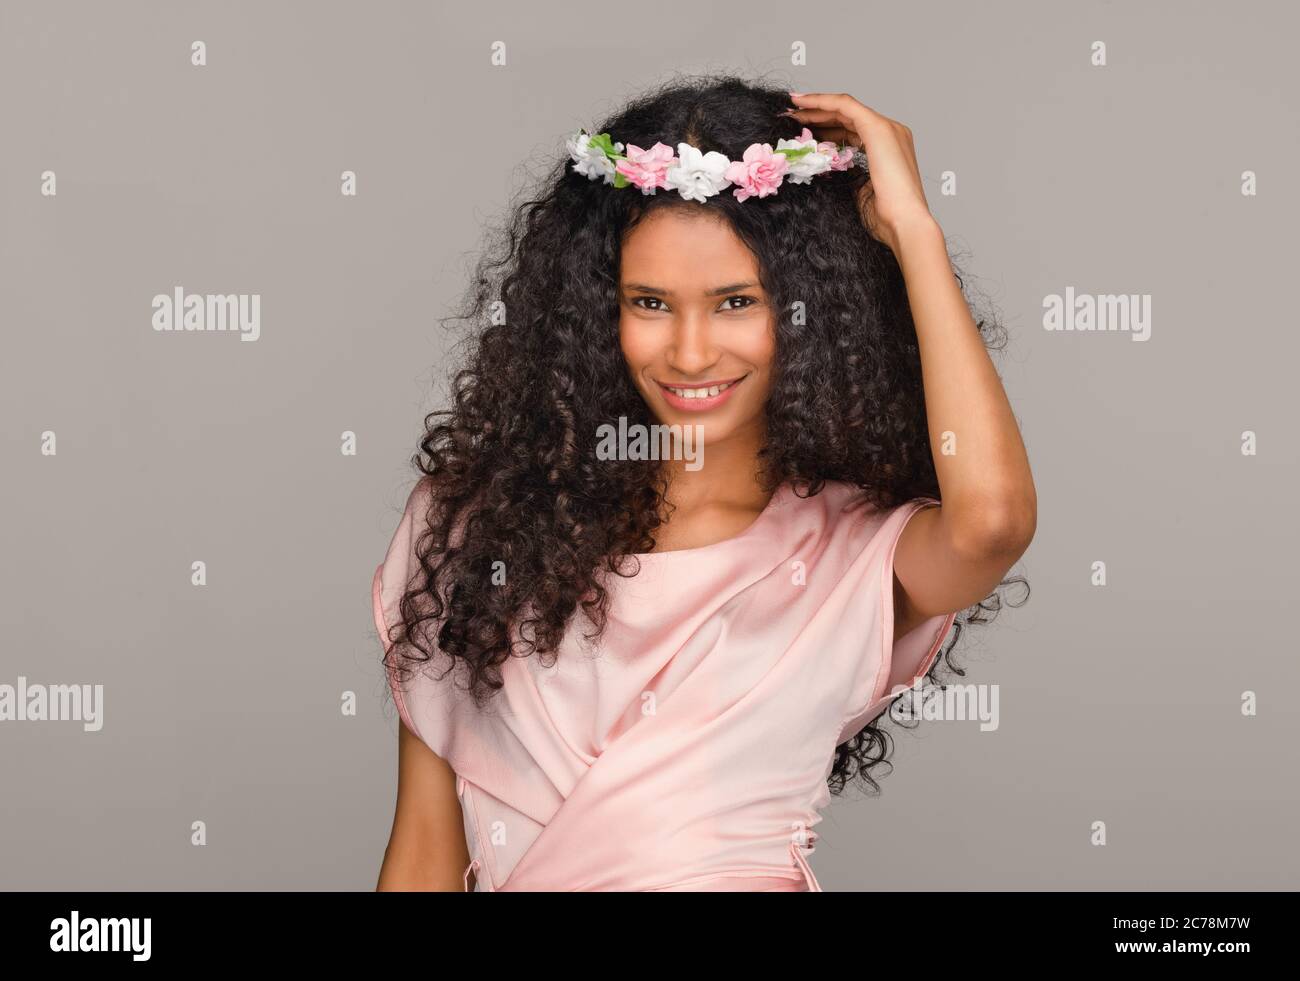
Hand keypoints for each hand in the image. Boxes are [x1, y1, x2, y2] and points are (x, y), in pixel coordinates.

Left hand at [784, 92, 934, 253]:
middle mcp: (891, 132)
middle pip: (848, 117)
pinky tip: (801, 102)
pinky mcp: (878, 128)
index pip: (853, 130)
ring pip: (845, 108)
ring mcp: (887, 128)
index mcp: (889, 148)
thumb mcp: (860, 190)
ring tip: (791, 110)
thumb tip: (829, 170)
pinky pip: (844, 106)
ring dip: (816, 107)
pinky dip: (821, 101)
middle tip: (791, 118)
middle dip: (818, 115)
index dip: (827, 128)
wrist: (904, 222)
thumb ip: (849, 175)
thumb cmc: (885, 217)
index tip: (803, 130)